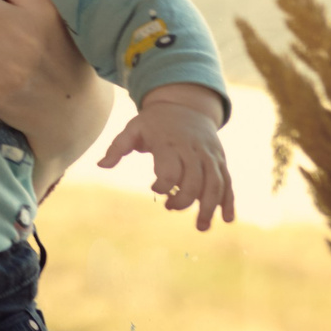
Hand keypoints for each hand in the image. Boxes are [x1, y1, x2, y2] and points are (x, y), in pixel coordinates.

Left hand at [98, 84, 234, 230]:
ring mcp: (209, 155)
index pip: (170, 169)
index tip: (153, 189)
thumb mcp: (133, 128)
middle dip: (184, 200)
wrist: (185, 103)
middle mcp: (193, 149)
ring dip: (210, 207)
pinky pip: (227, 181)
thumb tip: (101, 165)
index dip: (163, 185)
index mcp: (170, 143)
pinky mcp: (220, 160)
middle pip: (194, 180)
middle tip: (171, 208)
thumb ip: (118, 147)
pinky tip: (227, 219)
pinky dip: (228, 201)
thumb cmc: (154, 122)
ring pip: (215, 183)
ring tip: (201, 227)